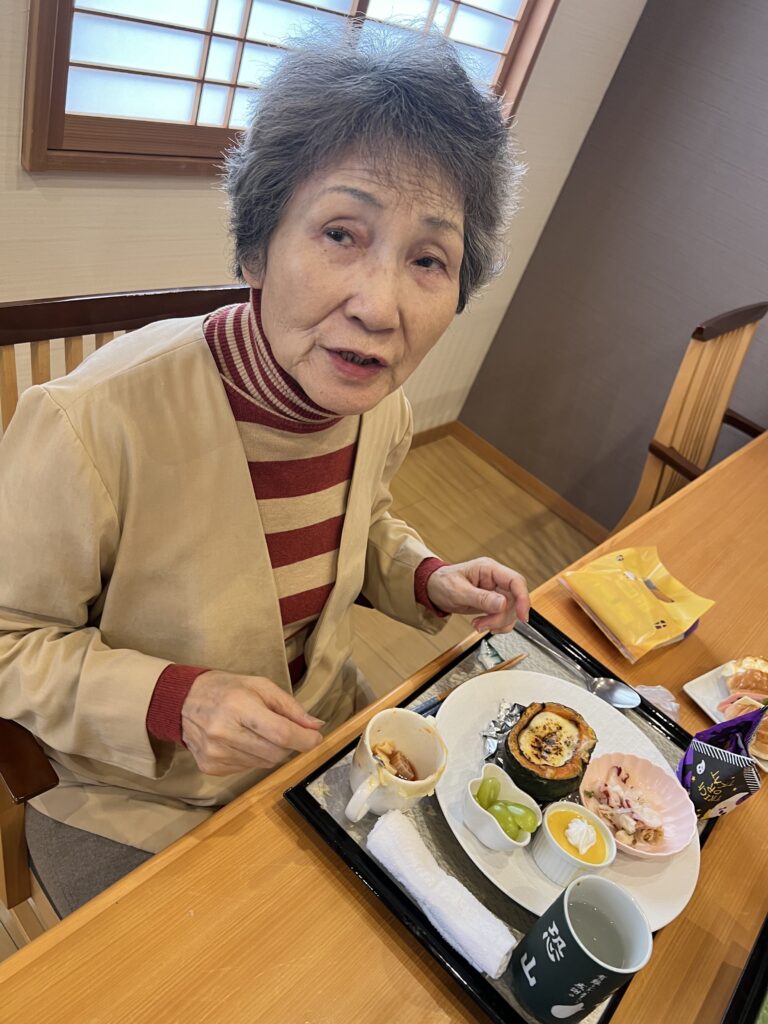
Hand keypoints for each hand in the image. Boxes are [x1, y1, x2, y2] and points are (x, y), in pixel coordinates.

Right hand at [181, 670, 324, 775]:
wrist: (182, 701)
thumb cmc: (226, 689)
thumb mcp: (260, 686)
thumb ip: (290, 707)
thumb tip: (316, 726)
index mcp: (239, 706)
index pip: (281, 733)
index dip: (305, 739)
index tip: (316, 737)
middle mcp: (224, 732)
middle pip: (275, 753)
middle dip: (290, 744)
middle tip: (286, 731)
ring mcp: (215, 753)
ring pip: (264, 764)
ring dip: (271, 751)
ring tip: (259, 732)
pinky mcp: (210, 766)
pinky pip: (247, 769)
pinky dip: (254, 757)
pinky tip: (243, 741)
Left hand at [426, 557, 529, 633]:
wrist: (432, 589)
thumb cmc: (442, 583)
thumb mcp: (458, 591)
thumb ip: (481, 598)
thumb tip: (502, 604)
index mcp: (489, 569)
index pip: (516, 581)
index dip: (523, 599)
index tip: (522, 616)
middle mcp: (495, 580)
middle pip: (514, 600)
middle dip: (501, 617)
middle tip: (484, 624)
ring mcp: (495, 592)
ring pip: (510, 611)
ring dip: (497, 623)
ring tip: (478, 625)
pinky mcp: (492, 603)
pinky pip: (503, 616)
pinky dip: (496, 625)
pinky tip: (483, 625)